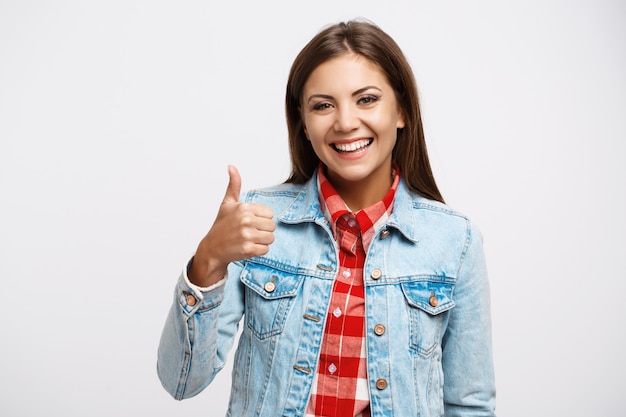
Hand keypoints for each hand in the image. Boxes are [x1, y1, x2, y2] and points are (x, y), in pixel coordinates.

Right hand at [188, 165, 275, 286]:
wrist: (212, 249)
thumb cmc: (221, 226)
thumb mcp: (227, 203)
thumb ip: (234, 185)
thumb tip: (231, 166)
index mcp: (244, 207)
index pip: (270, 213)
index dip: (261, 219)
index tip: (249, 222)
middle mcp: (246, 220)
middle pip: (272, 226)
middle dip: (263, 231)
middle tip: (248, 232)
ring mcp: (247, 235)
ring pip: (271, 238)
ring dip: (261, 241)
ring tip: (248, 240)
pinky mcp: (248, 249)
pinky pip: (265, 250)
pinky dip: (258, 251)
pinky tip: (247, 248)